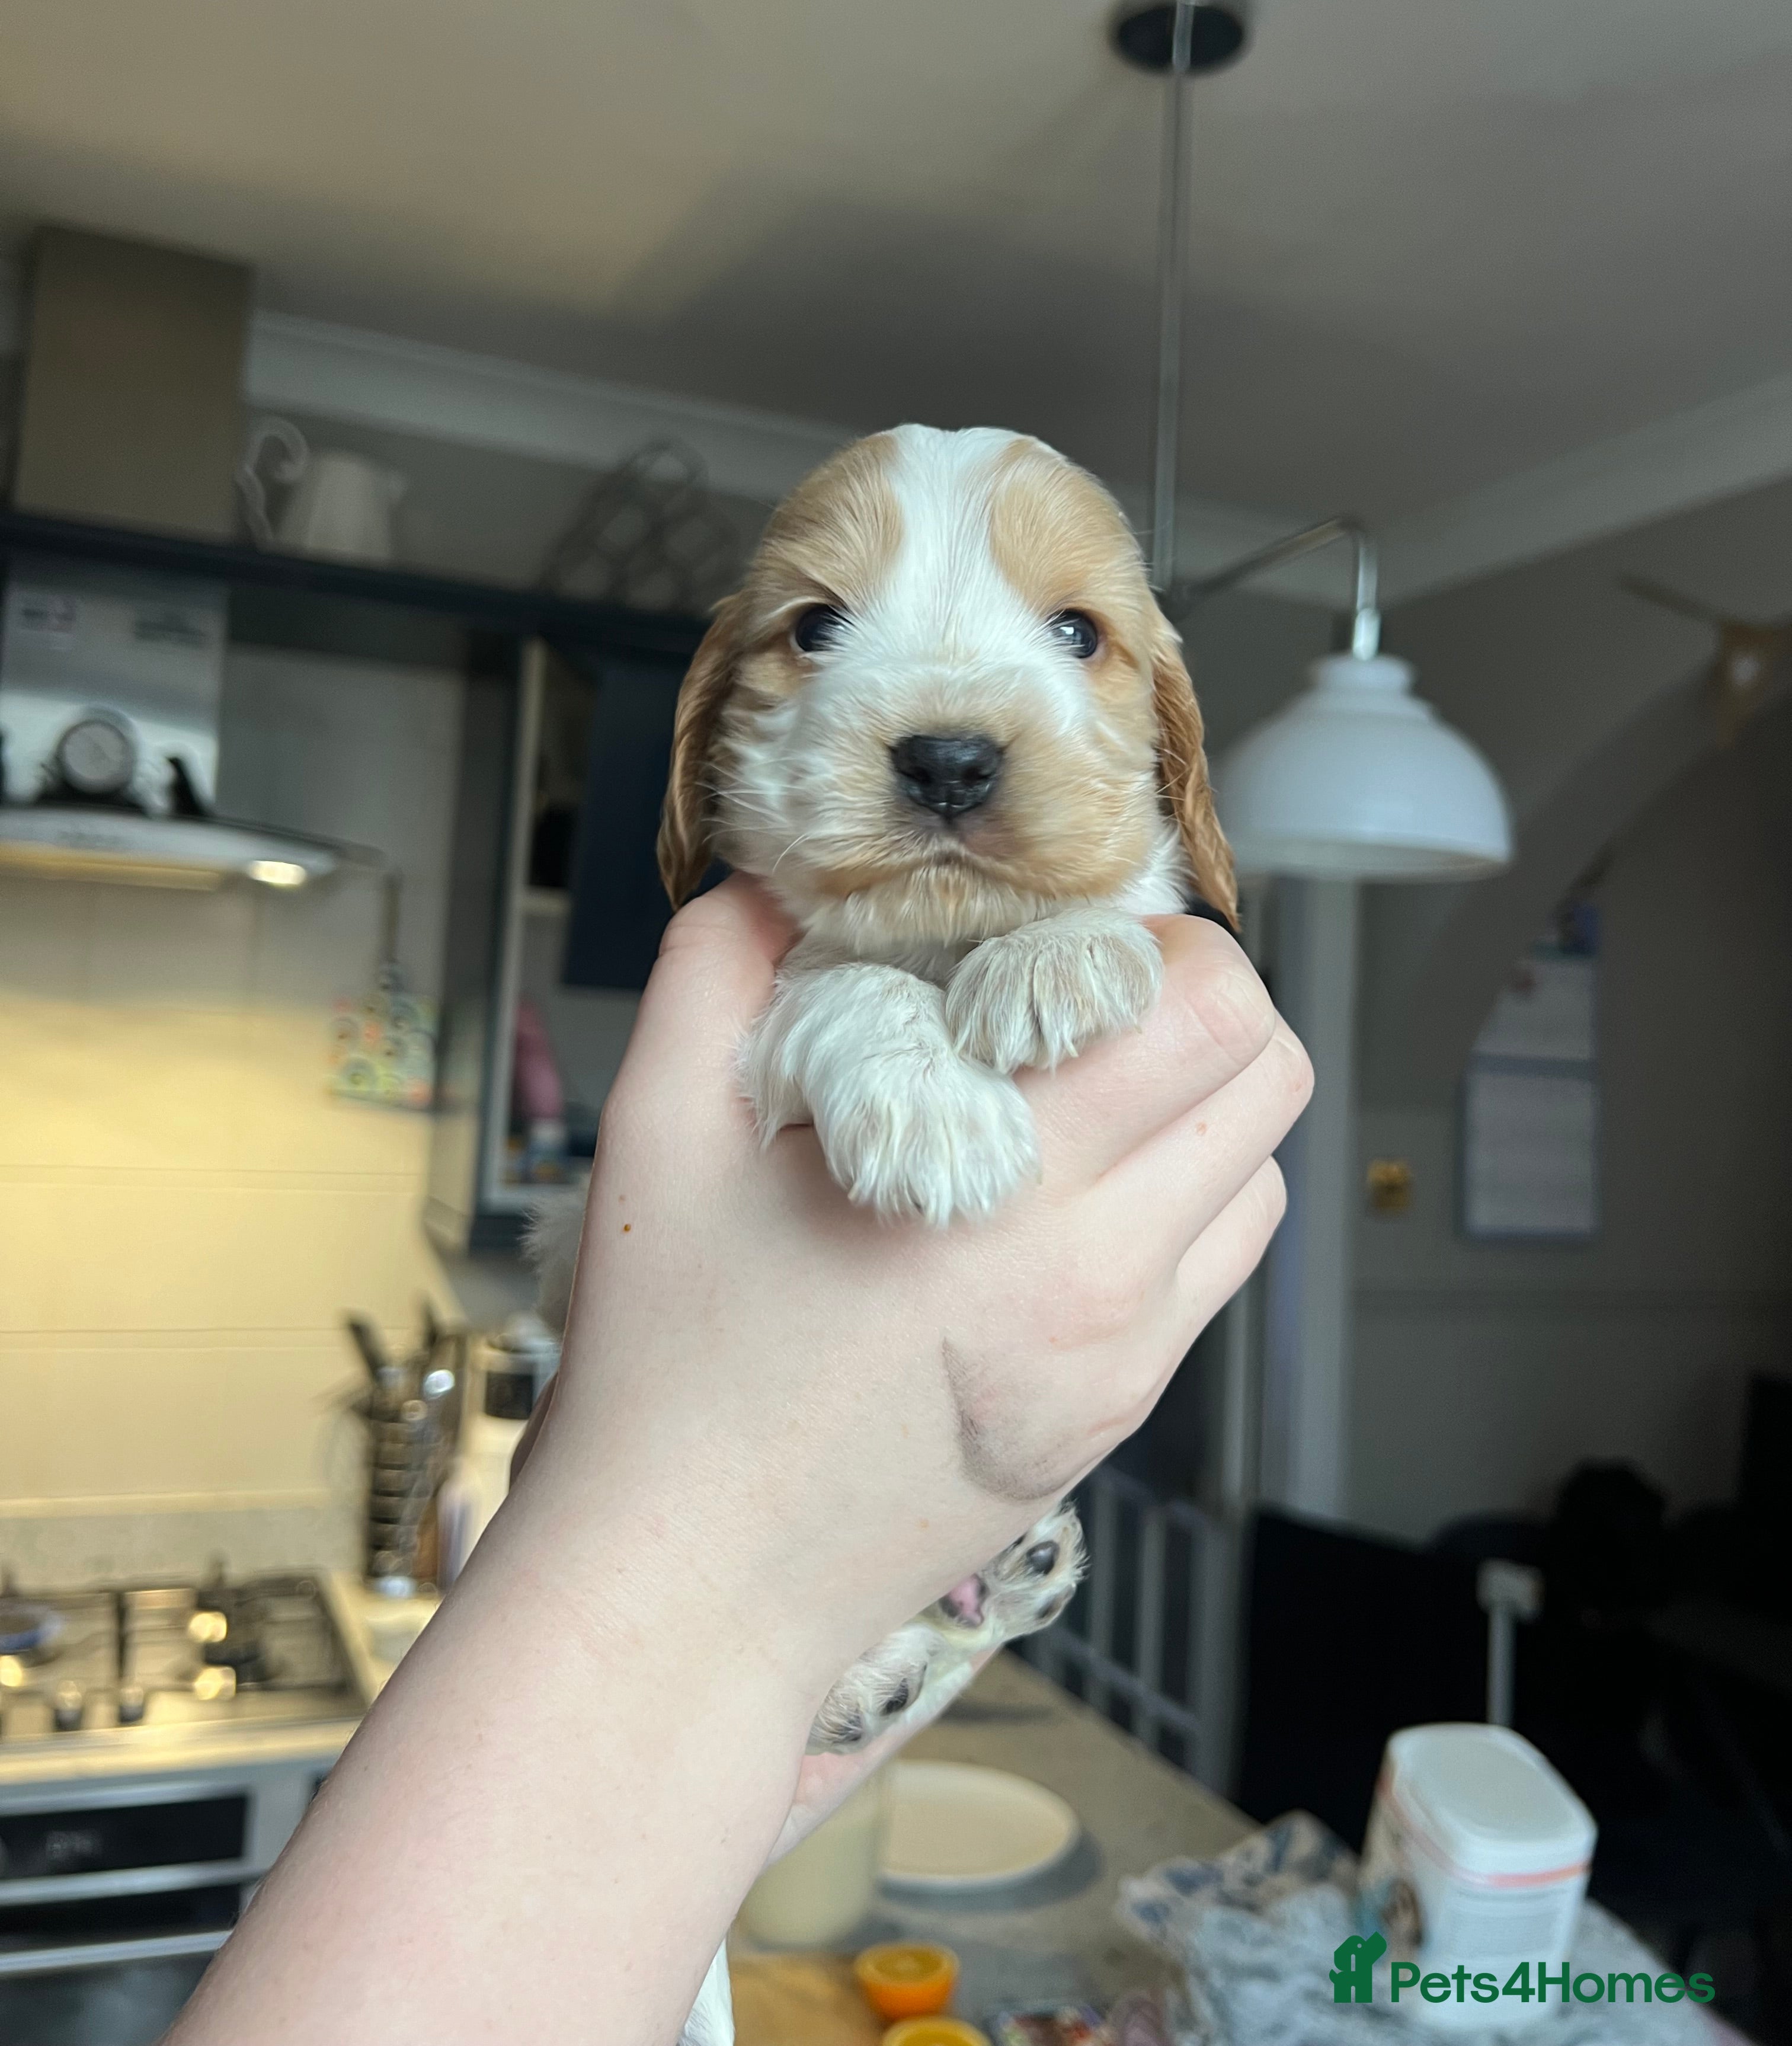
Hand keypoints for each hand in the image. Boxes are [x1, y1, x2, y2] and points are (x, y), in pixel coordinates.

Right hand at [515, 877, 1308, 1710]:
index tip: (1075, 932)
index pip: (1211, 1016)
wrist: (692, 1589)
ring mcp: (1124, 1359)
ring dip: (1197, 1110)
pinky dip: (1174, 1208)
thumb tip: (769, 877)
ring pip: (1261, 1178)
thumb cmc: (670, 1370)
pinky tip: (1057, 1204)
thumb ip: (712, 968)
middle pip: (1273, 1080)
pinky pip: (1210, 1275)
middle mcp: (1102, 1280)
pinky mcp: (1117, 1414)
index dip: (1168, 939)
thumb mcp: (656, 1135)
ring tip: (1078, 1098)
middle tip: (1088, 997)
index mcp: (1008, 1193)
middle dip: (1201, 1005)